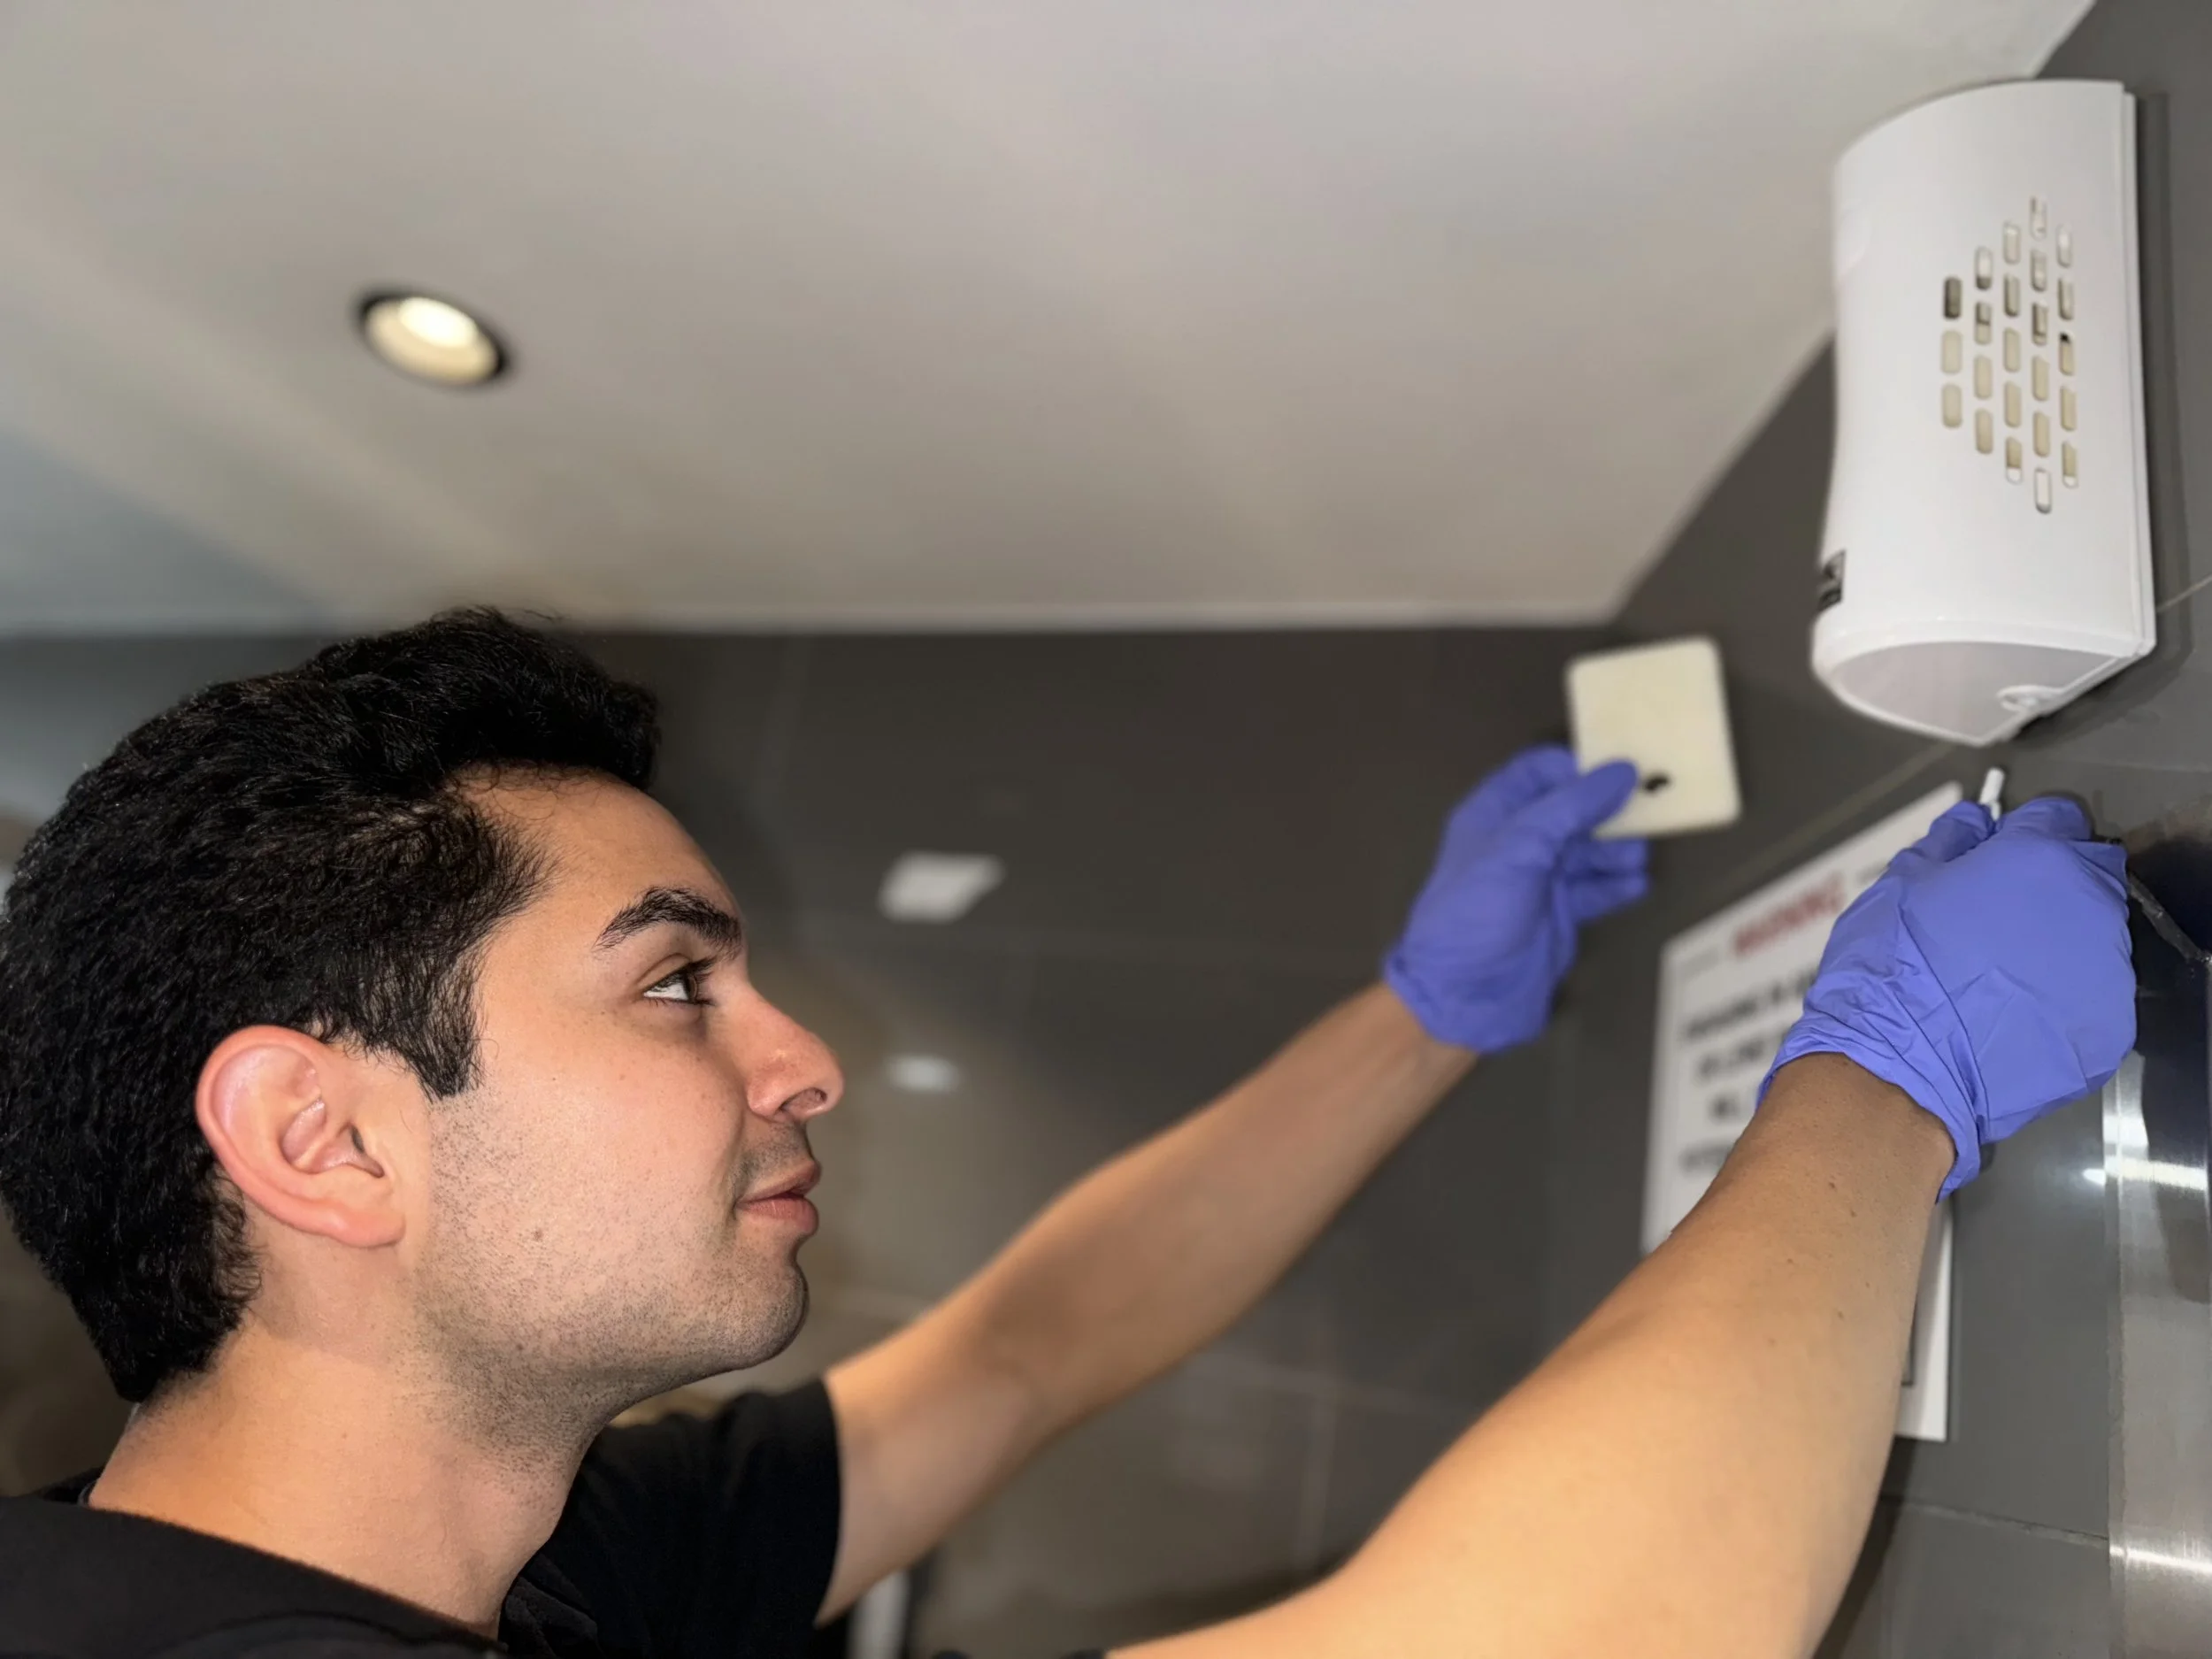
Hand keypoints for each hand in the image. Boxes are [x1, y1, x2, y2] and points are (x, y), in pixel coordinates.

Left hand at [1384, 745, 1647, 1052]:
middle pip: (1570, 809)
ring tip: (1637, 857)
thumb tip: (1621, 771)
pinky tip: (1635, 884)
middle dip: (1607, 810)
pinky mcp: (1559, 913)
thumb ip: (1568, 809)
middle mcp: (1517, 842)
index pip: (1537, 773)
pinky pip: (1595, 888)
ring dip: (1616, 849)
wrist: (1464, 997)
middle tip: (1649, 811)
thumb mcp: (1518, 851)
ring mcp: (1539, 880)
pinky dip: (1616, 884)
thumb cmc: (1478, 914)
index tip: (1618, 772)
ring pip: (1588, 850)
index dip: (1576, 769)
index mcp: (1493, 816)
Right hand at [1762, 797, 2132, 1194]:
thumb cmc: (1891, 969)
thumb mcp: (1899, 886)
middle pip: (2091, 872)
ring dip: (2061, 943)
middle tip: (2000, 914)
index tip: (2001, 852)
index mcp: (2039, 858)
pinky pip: (2092, 999)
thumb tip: (1974, 822)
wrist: (1897, 1068)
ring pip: (2096, 938)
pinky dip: (2062, 1000)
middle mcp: (2089, 907)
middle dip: (2055, 882)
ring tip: (2002, 973)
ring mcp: (2106, 974)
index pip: (2056, 816)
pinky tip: (2014, 1014)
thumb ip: (1948, 843)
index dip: (2024, 831)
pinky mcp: (2106, 1031)